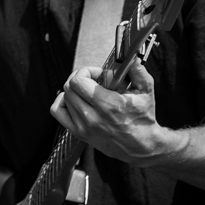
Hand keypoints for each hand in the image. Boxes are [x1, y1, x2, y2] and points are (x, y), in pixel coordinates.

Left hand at [49, 59, 165, 166]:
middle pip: (70, 87)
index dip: (87, 71)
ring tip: (89, 92)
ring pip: (65, 97)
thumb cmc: (143, 119)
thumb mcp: (146, 92)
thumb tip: (132, 58)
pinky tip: (75, 100)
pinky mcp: (79, 133)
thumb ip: (138, 72)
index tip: (99, 74)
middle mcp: (93, 117)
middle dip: (81, 78)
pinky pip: (58, 112)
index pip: (79, 81)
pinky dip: (63, 102)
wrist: (142, 147)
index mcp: (109, 105)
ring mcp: (84, 127)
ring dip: (75, 90)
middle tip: (94, 80)